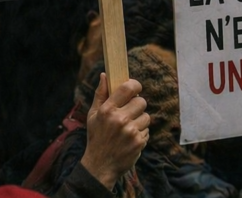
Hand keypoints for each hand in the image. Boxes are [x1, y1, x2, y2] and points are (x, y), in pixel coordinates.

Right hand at [80, 74, 149, 189]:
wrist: (99, 167)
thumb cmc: (96, 137)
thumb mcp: (93, 116)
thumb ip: (100, 94)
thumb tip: (105, 74)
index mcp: (107, 110)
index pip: (128, 87)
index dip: (135, 85)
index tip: (134, 89)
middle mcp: (119, 119)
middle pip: (141, 101)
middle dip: (137, 107)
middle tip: (128, 114)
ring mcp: (130, 131)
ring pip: (146, 116)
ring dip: (139, 122)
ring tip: (127, 130)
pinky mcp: (139, 141)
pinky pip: (147, 130)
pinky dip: (141, 134)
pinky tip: (129, 140)